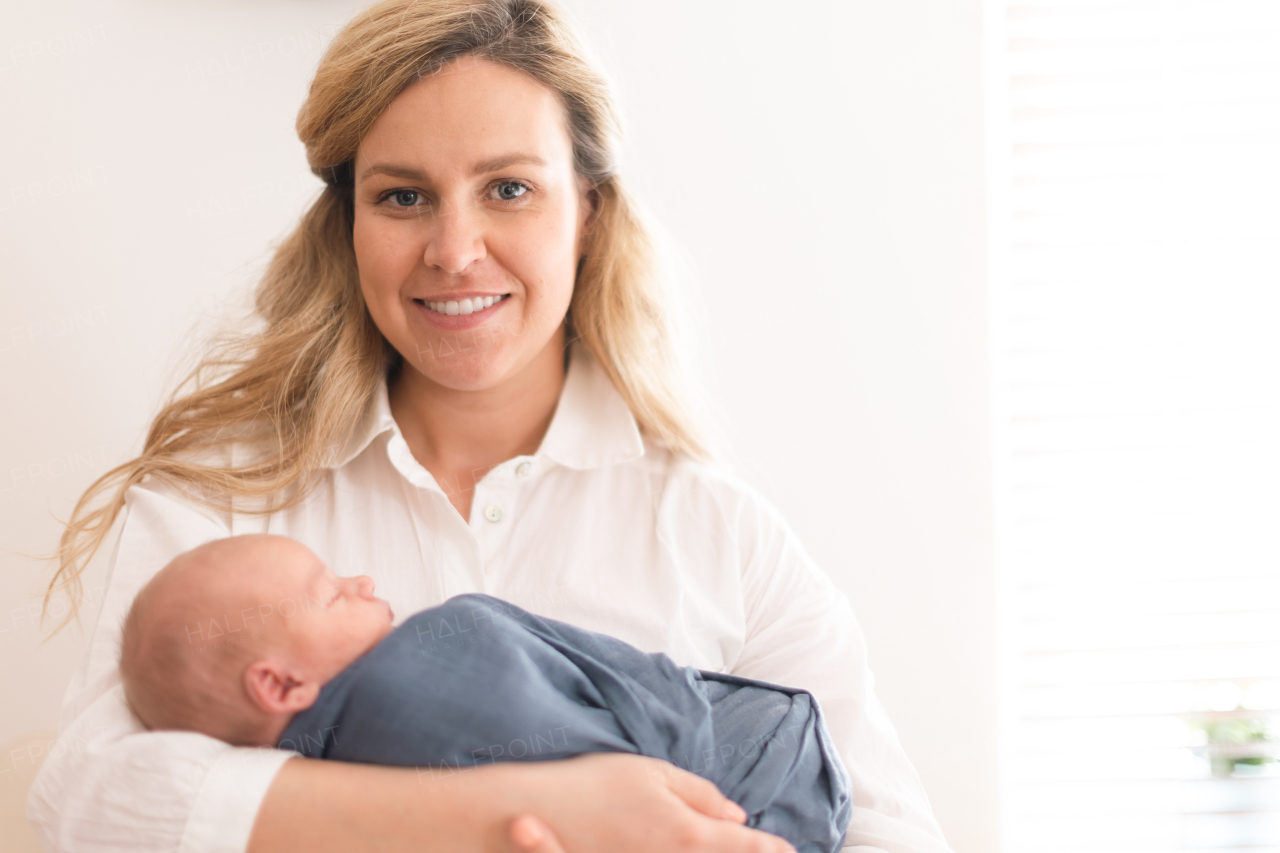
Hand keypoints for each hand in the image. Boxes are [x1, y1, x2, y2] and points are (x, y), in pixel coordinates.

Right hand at [504, 753, 796, 852]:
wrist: (528, 819)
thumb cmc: (592, 787)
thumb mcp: (651, 774)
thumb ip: (699, 794)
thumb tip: (736, 814)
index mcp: (689, 835)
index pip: (747, 848)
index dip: (773, 850)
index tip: (792, 851)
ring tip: (739, 847)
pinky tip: (688, 850)